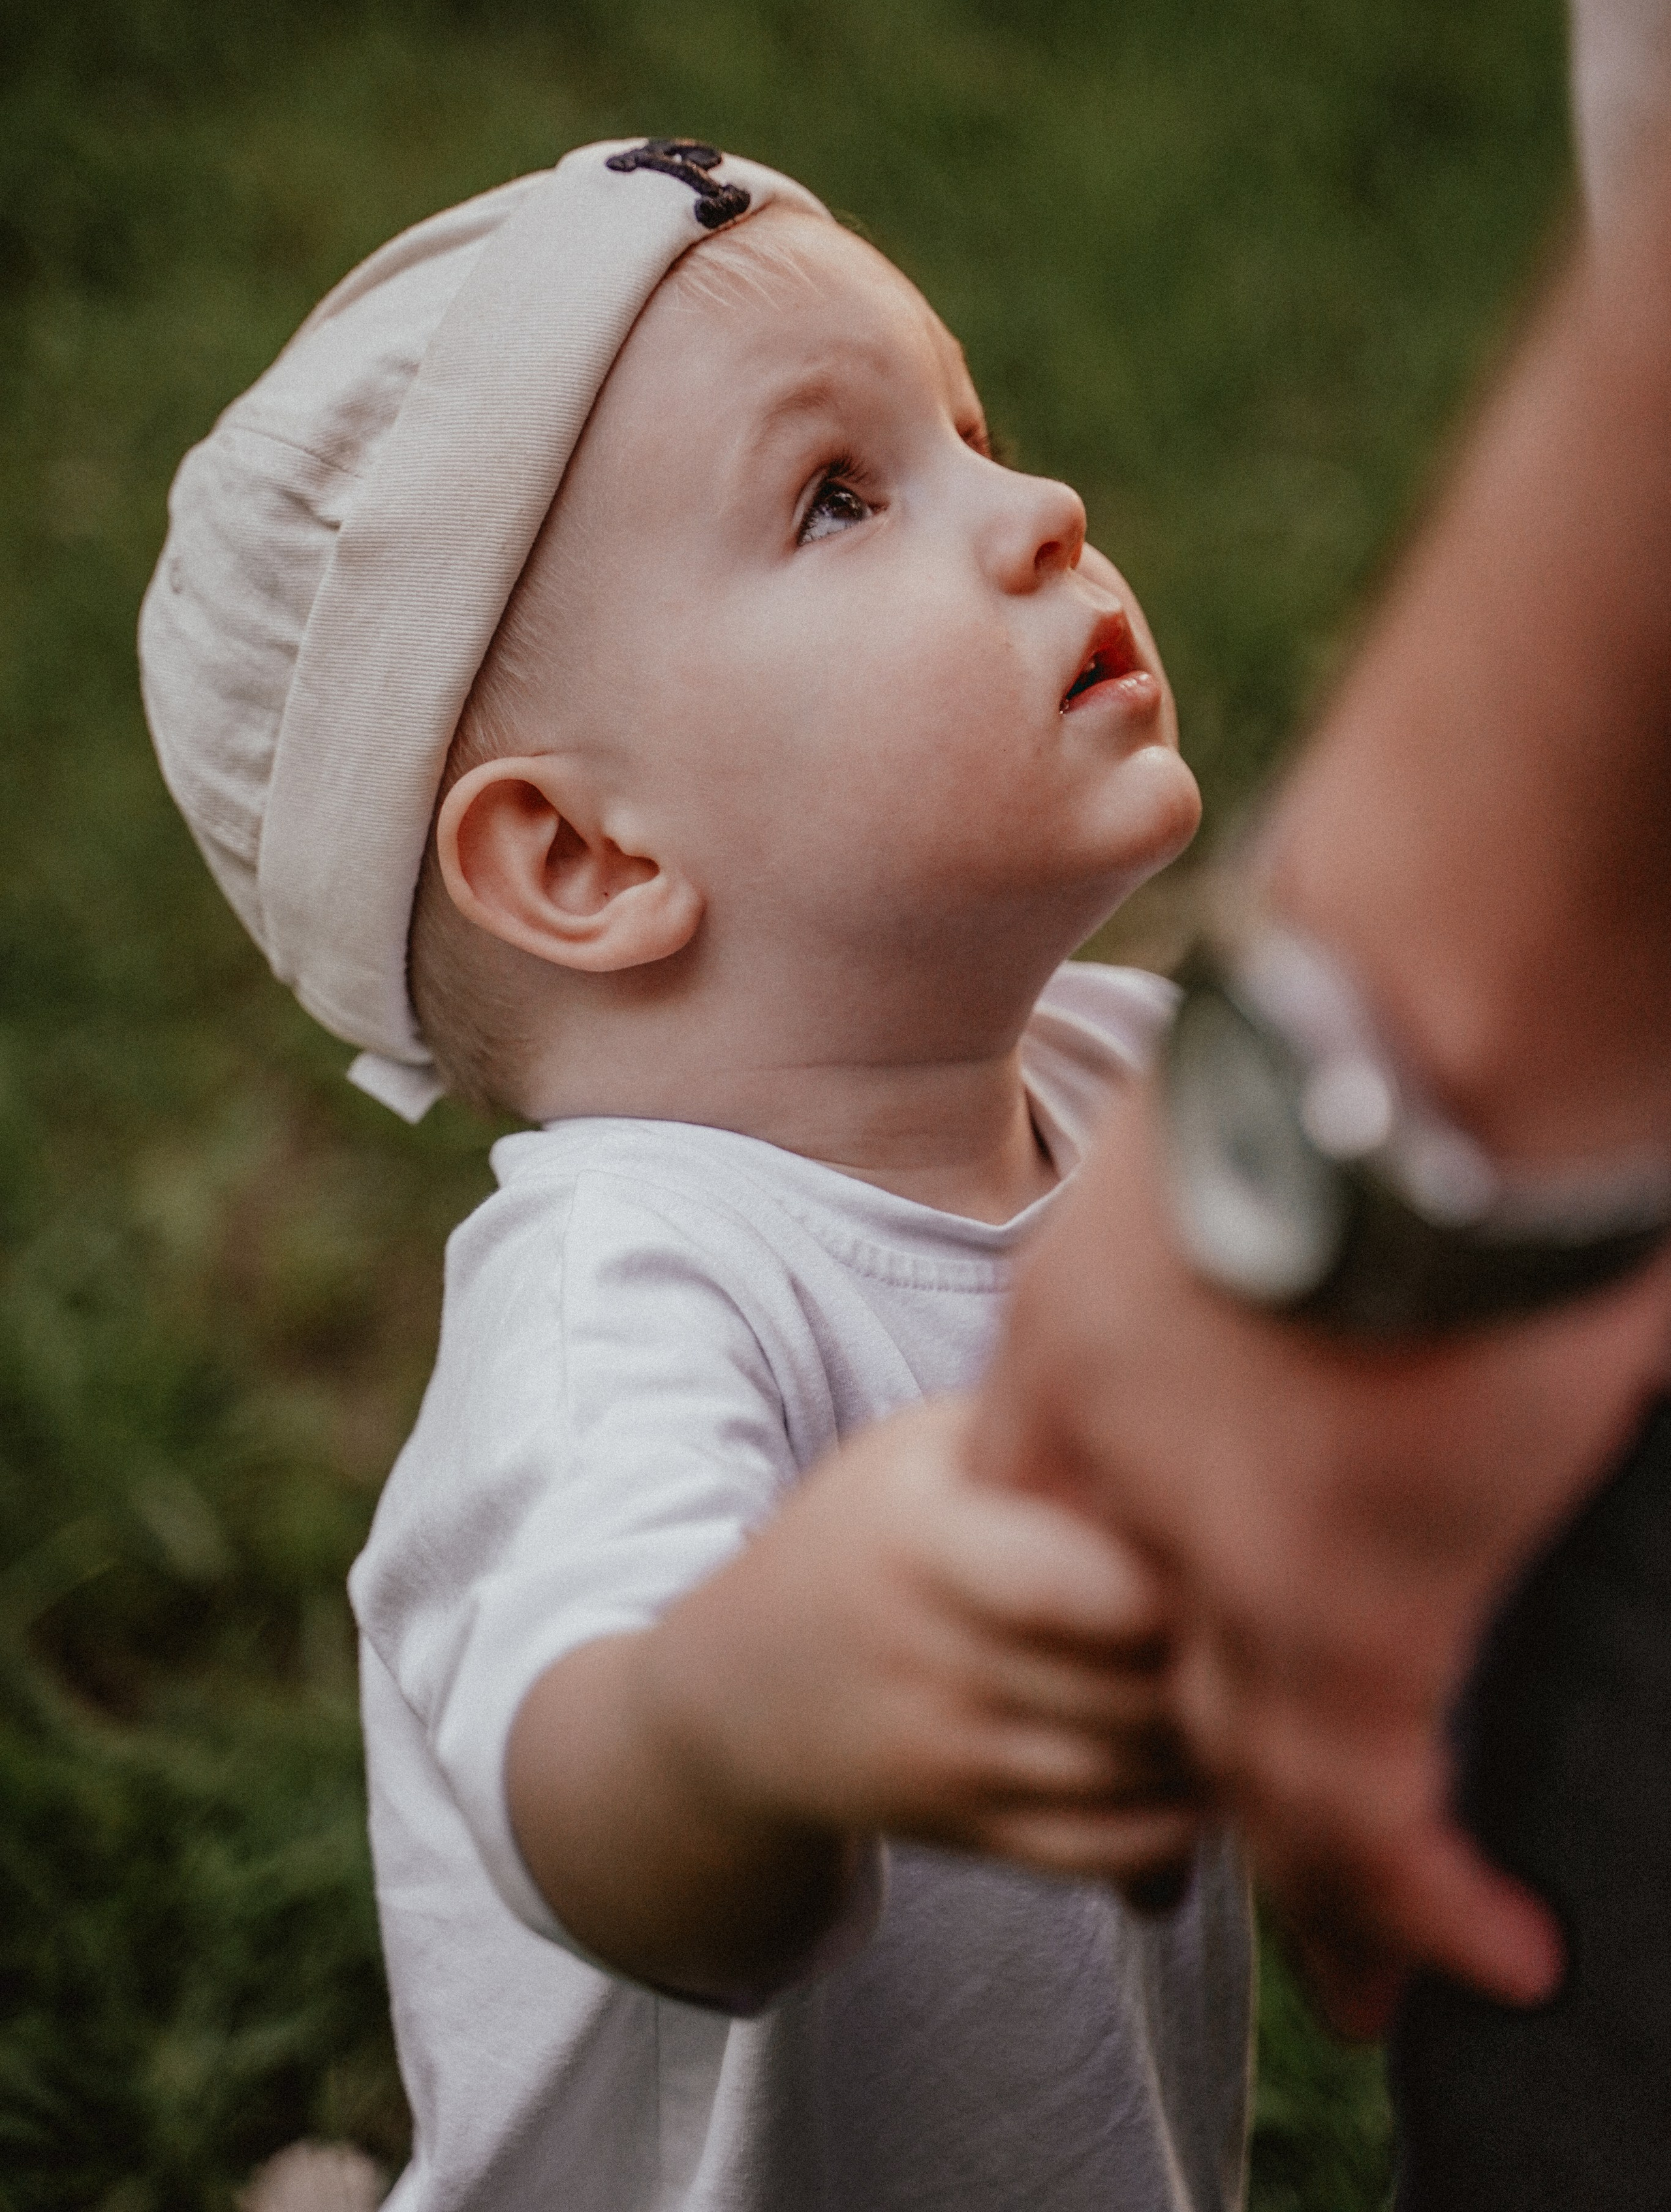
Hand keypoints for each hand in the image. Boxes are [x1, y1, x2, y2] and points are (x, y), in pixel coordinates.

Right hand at [508, 1390, 1203, 2001]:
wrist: (739, 1685)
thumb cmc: (866, 1532)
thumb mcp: (920, 1450)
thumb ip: (1036, 1432)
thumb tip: (1191, 1427)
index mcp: (920, 1543)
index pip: (1067, 1584)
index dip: (1170, 1581)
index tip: (1239, 1542)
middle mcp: (928, 1660)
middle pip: (1123, 1688)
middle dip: (1224, 1663)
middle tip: (1290, 1617)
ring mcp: (946, 1759)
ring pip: (1130, 1778)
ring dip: (1218, 1743)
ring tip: (1266, 1683)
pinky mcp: (969, 1831)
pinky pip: (1107, 1852)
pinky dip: (1183, 1822)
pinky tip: (1217, 1763)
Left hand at [970, 1079, 1670, 2034]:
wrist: (1425, 999)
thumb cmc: (1373, 1006)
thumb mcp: (1242, 1111)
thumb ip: (1257, 1198)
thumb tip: (1346, 1196)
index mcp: (1081, 1327)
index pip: (1064, 1519)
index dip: (1108, 1611)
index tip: (1159, 1665)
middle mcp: (1118, 1454)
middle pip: (1136, 1659)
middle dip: (1193, 1769)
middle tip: (1223, 1867)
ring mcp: (1218, 1540)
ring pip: (1244, 1754)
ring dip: (1318, 1868)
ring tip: (1370, 1968)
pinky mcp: (1346, 1596)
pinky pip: (1364, 1796)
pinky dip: (1419, 1889)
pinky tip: (1481, 1947)